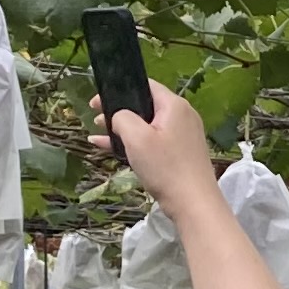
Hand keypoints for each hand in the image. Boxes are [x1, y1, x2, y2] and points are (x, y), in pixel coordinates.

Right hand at [109, 77, 219, 209]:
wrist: (193, 203)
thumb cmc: (165, 167)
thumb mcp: (136, 137)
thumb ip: (122, 117)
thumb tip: (120, 116)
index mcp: (174, 105)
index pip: (145, 86)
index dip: (119, 90)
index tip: (97, 101)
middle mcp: (182, 116)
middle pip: (145, 106)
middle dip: (118, 112)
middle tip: (95, 117)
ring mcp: (183, 135)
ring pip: (146, 126)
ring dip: (123, 129)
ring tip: (99, 134)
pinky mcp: (180, 153)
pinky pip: (153, 142)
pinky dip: (133, 143)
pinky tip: (108, 148)